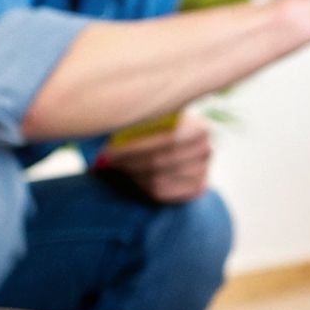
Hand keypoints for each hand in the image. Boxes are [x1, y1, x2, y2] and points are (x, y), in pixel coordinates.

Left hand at [95, 113, 212, 203]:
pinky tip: (130, 177)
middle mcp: (206, 150)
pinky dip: (140, 187)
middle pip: (159, 162)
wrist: (182, 142)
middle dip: (127, 162)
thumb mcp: (156, 116)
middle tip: (103, 161)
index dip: (134, 147)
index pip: (166, 140)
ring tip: (115, 167)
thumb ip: (140, 121)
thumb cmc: (161, 125)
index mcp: (199, 127)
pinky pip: (161, 193)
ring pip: (157, 180)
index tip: (108, 150)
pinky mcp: (196, 189)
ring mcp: (203, 173)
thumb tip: (109, 125)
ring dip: (131, 175)